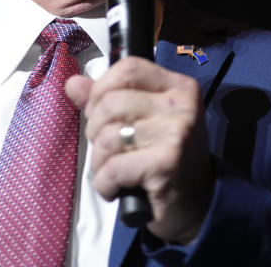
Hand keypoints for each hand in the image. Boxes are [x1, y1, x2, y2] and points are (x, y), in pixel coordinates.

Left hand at [64, 57, 213, 243]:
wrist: (197, 203)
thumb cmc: (165, 157)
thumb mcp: (143, 121)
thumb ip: (107, 99)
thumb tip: (73, 84)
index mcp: (178, 87)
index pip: (128, 67)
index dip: (102, 88)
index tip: (99, 111)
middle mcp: (181, 105)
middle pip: (110, 103)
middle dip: (96, 130)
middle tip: (110, 150)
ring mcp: (176, 133)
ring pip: (107, 136)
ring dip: (100, 161)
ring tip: (115, 172)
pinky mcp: (166, 164)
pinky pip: (112, 167)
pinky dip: (105, 184)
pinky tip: (116, 189)